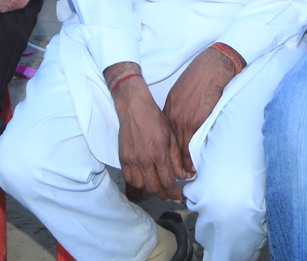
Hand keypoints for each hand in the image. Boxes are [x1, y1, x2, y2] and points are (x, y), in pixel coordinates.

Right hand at [113, 75, 186, 201]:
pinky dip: (137, 184)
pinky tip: (144, 181)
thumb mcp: (172, 137)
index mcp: (159, 153)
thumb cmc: (154, 119)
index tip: (178, 198)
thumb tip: (183, 175)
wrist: (134, 108)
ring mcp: (131, 159)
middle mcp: (144, 159)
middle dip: (163, 195)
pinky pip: (129, 178)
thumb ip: (177, 158)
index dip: (174, 193)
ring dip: (150, 190)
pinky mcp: (123, 158)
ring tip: (158, 189)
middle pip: (153, 187)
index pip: (168, 181)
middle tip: (169, 196)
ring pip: (140, 185)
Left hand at [162, 47, 237, 176]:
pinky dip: (194, 156)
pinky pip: (193, 144)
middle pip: (171, 148)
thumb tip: (174, 125)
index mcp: (169, 113)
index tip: (169, 164)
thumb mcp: (177, 97)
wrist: (207, 72)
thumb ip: (174, 112)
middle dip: (174, 164)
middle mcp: (174, 120)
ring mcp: (186, 122)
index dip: (167, 154)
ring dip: (185, 164)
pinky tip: (195, 164)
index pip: (165, 140)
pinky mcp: (198, 122)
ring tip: (188, 174)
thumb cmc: (194, 81)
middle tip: (178, 176)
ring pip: (182, 149)